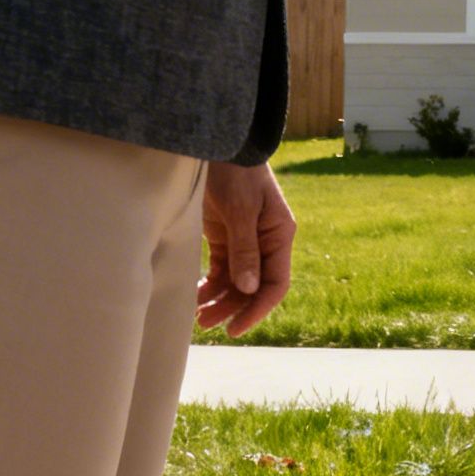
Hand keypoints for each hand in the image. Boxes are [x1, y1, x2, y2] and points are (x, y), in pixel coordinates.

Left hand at [197, 161, 295, 336]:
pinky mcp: (225, 237)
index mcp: (279, 235)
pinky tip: (195, 297)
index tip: (236, 327)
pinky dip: (209, 285)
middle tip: (206, 323)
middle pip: (253, 287)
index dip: (258, 308)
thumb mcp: (241, 210)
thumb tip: (249, 289)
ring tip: (198, 316)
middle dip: (232, 307)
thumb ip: (245, 250)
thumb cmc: (236, 174)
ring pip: (236, 282)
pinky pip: (220, 270)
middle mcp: (266, 242)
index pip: (275, 283)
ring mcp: (245, 241)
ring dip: (219, 300)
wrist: (219, 147)